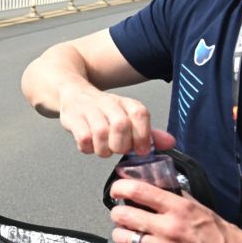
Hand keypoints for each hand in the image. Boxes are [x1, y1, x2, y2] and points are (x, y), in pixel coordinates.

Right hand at [57, 83, 172, 156]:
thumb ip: (148, 133)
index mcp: (125, 103)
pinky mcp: (72, 118)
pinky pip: (83, 138)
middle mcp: (108, 103)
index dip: (143, 135)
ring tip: (103, 149)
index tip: (142, 150)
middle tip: (118, 149)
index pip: (140, 113)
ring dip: (103, 149)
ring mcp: (89, 109)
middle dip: (121, 145)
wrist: (72, 92)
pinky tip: (89, 146)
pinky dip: (88, 148)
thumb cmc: (102, 111)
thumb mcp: (127, 117)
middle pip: (120, 125)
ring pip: (100, 133)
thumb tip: (170, 143)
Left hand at [108, 177, 241, 242]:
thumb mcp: (202, 209)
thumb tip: (158, 186)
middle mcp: (169, 228)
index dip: (120, 188)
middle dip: (118, 214)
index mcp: (179, 209)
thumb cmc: (225, 238)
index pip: (138, 190)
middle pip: (123, 215)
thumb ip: (178, 198)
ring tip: (129, 236)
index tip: (117, 189)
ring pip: (123, 238)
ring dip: (122, 236)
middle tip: (123, 215)